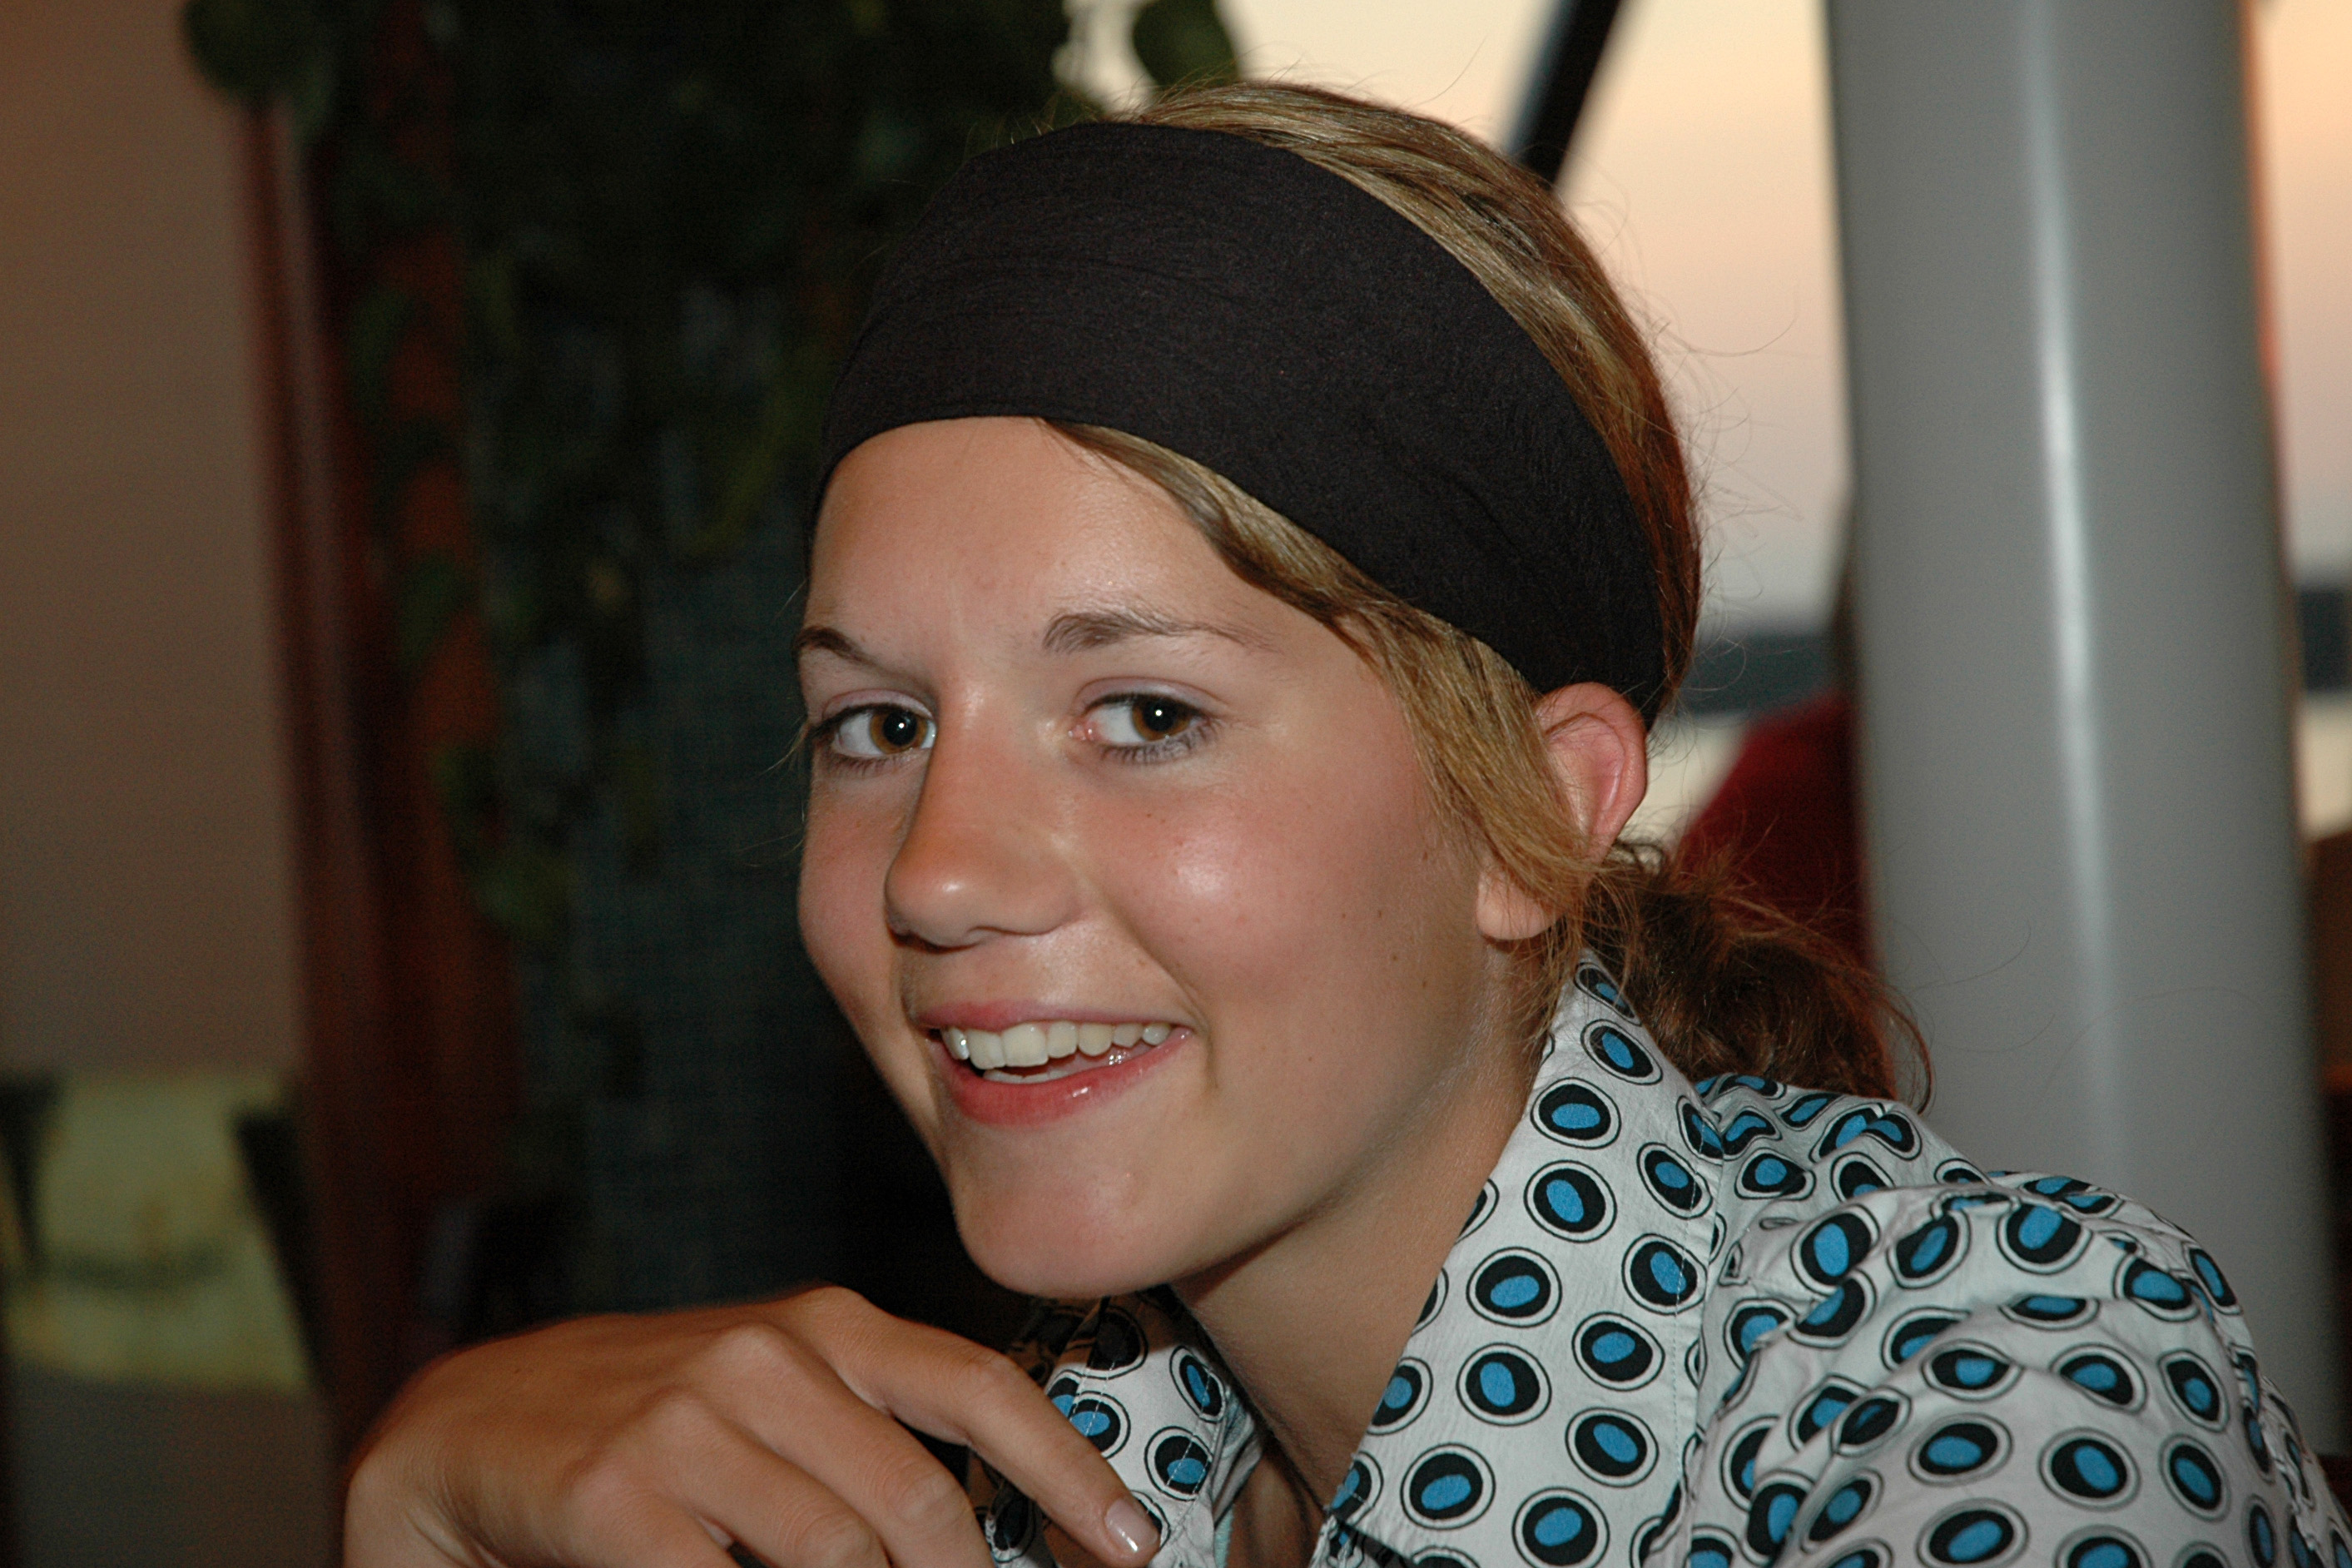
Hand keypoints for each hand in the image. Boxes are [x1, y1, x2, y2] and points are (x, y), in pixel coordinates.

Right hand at [346, 1284, 1161, 1567]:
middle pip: (918, 1504)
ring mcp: (685, 1425)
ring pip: (838, 1558)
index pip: (979, 1389)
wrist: (468, 1427)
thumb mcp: (779, 1401)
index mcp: (825, 1328)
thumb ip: (878, 1441)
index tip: (1134, 1547)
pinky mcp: (613, 1498)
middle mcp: (766, 1359)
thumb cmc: (655, 1427)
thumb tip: (994, 1530)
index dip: (1069, 1474)